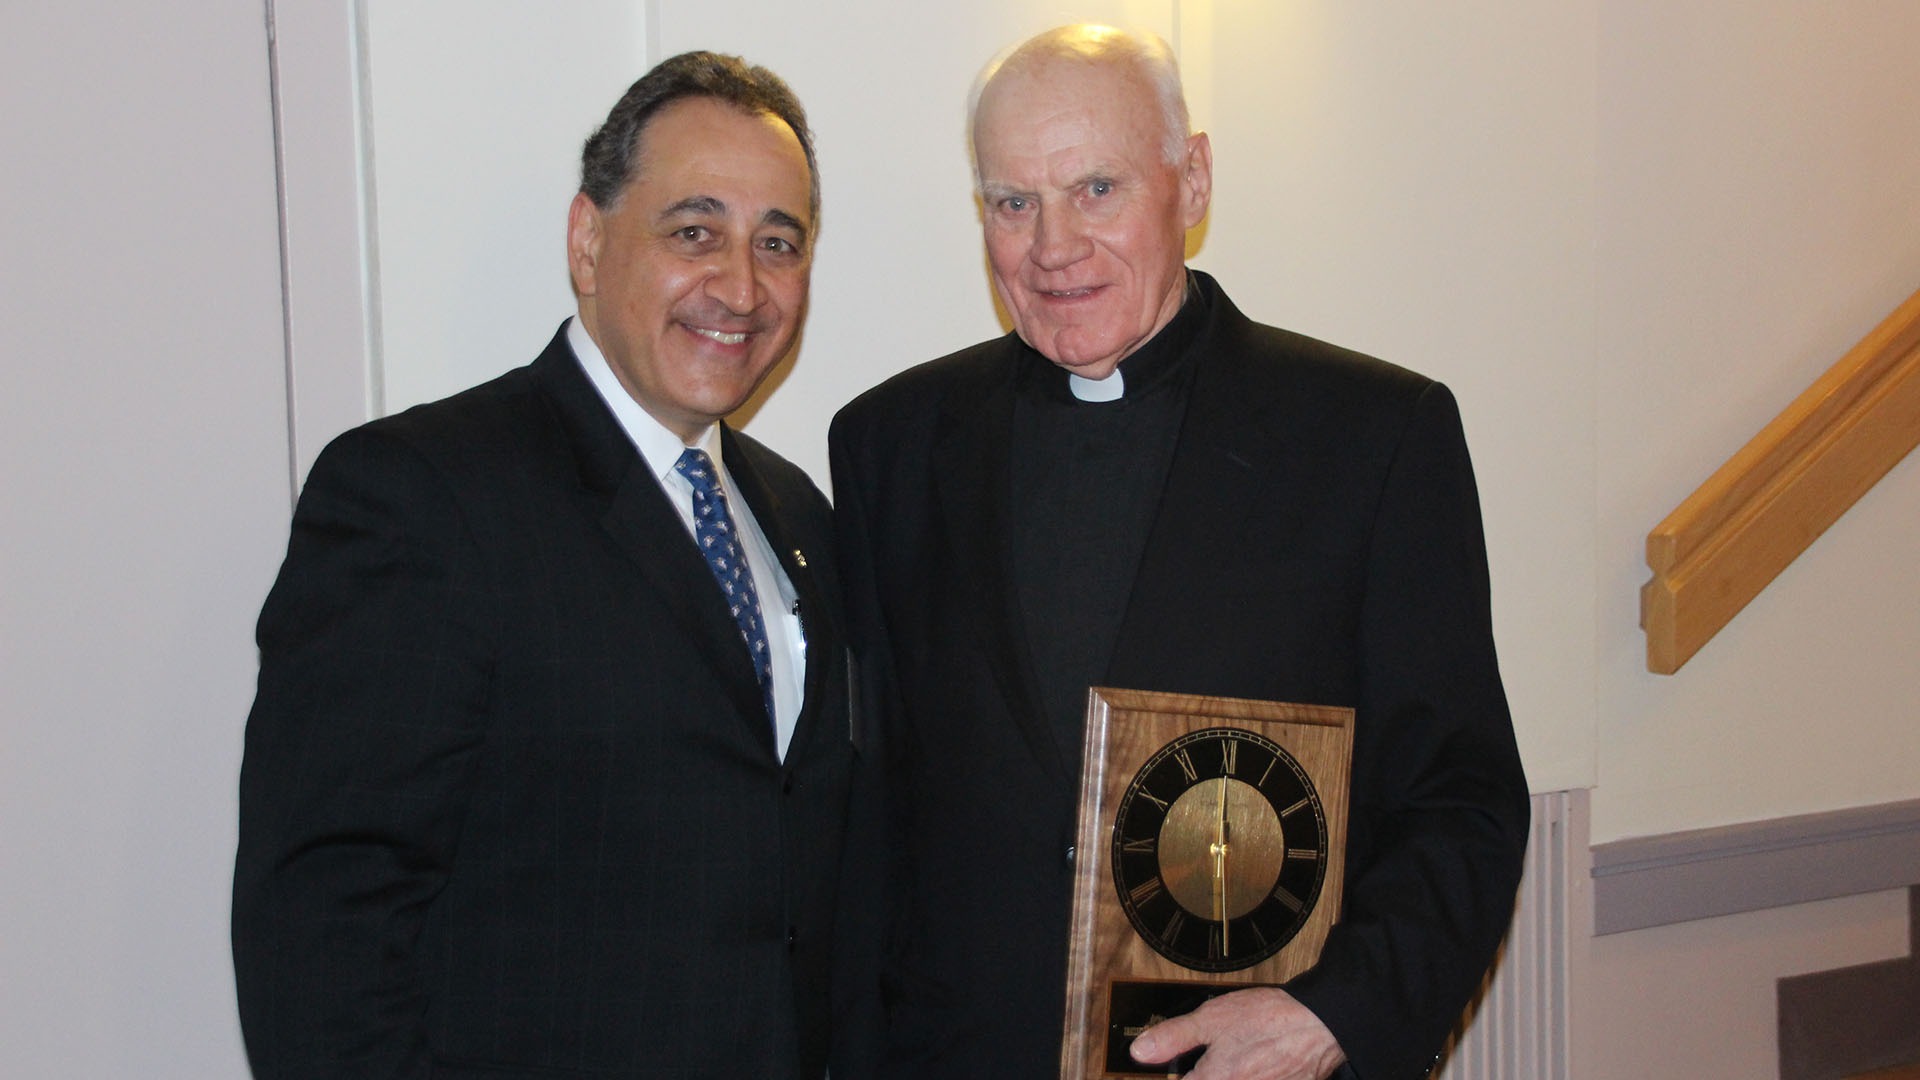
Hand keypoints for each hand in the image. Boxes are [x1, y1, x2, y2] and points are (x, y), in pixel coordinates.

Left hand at [1129, 986, 1345, 1079]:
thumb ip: (1174, 1038)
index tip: (1183, 1069)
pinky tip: (1253, 1064)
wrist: (1320, 1024)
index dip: (1176, 1077)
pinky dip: (1249, 1076)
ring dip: (1221, 1075)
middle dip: (1203, 1075)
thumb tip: (1141, 1052)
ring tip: (1232, 1061)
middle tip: (1209, 1063)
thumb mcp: (1212, 1018)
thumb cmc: (1270, 1018)